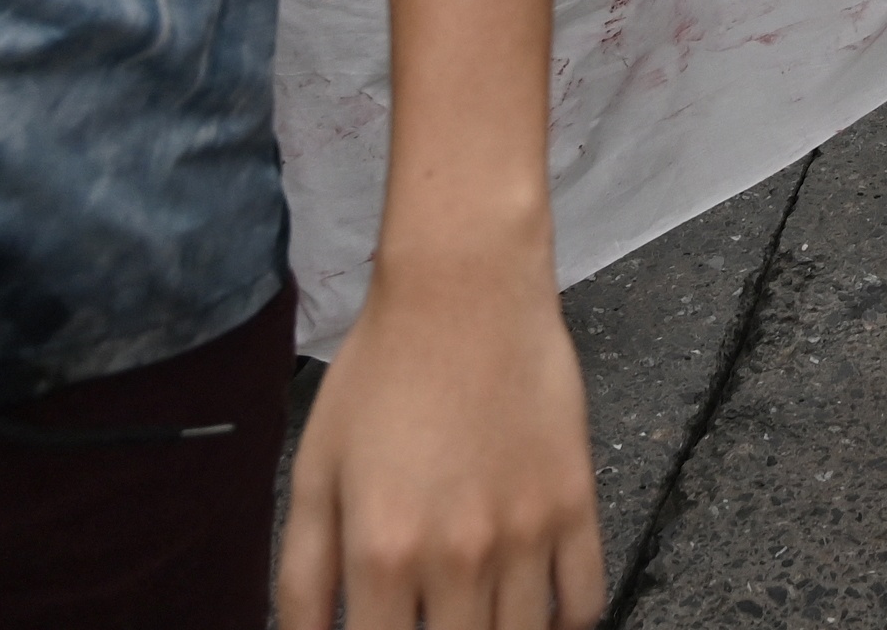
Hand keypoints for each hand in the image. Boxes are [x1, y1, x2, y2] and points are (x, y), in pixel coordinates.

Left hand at [278, 268, 605, 627]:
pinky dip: (562, 624)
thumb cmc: (382, 372)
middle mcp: (457, 556)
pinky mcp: (574, 504)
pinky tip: (533, 610)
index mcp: (382, 552)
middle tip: (427, 616)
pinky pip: (583, 601)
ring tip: (472, 614)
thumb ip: (303, 577)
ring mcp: (524, 533)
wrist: (464, 290)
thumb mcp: (316, 471)